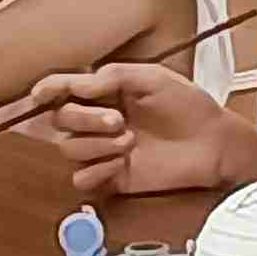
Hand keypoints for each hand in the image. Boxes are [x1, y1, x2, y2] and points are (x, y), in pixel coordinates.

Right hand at [25, 63, 256, 200]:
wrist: (212, 143)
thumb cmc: (188, 106)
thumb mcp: (154, 78)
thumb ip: (113, 76)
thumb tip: (75, 84)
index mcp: (104, 93)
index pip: (62, 90)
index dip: (47, 90)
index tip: (43, 93)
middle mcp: (97, 120)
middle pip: (60, 120)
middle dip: (83, 119)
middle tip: (119, 121)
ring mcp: (102, 149)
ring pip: (68, 149)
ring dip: (95, 145)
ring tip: (130, 142)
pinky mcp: (111, 176)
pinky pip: (81, 179)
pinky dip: (96, 172)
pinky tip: (119, 165)